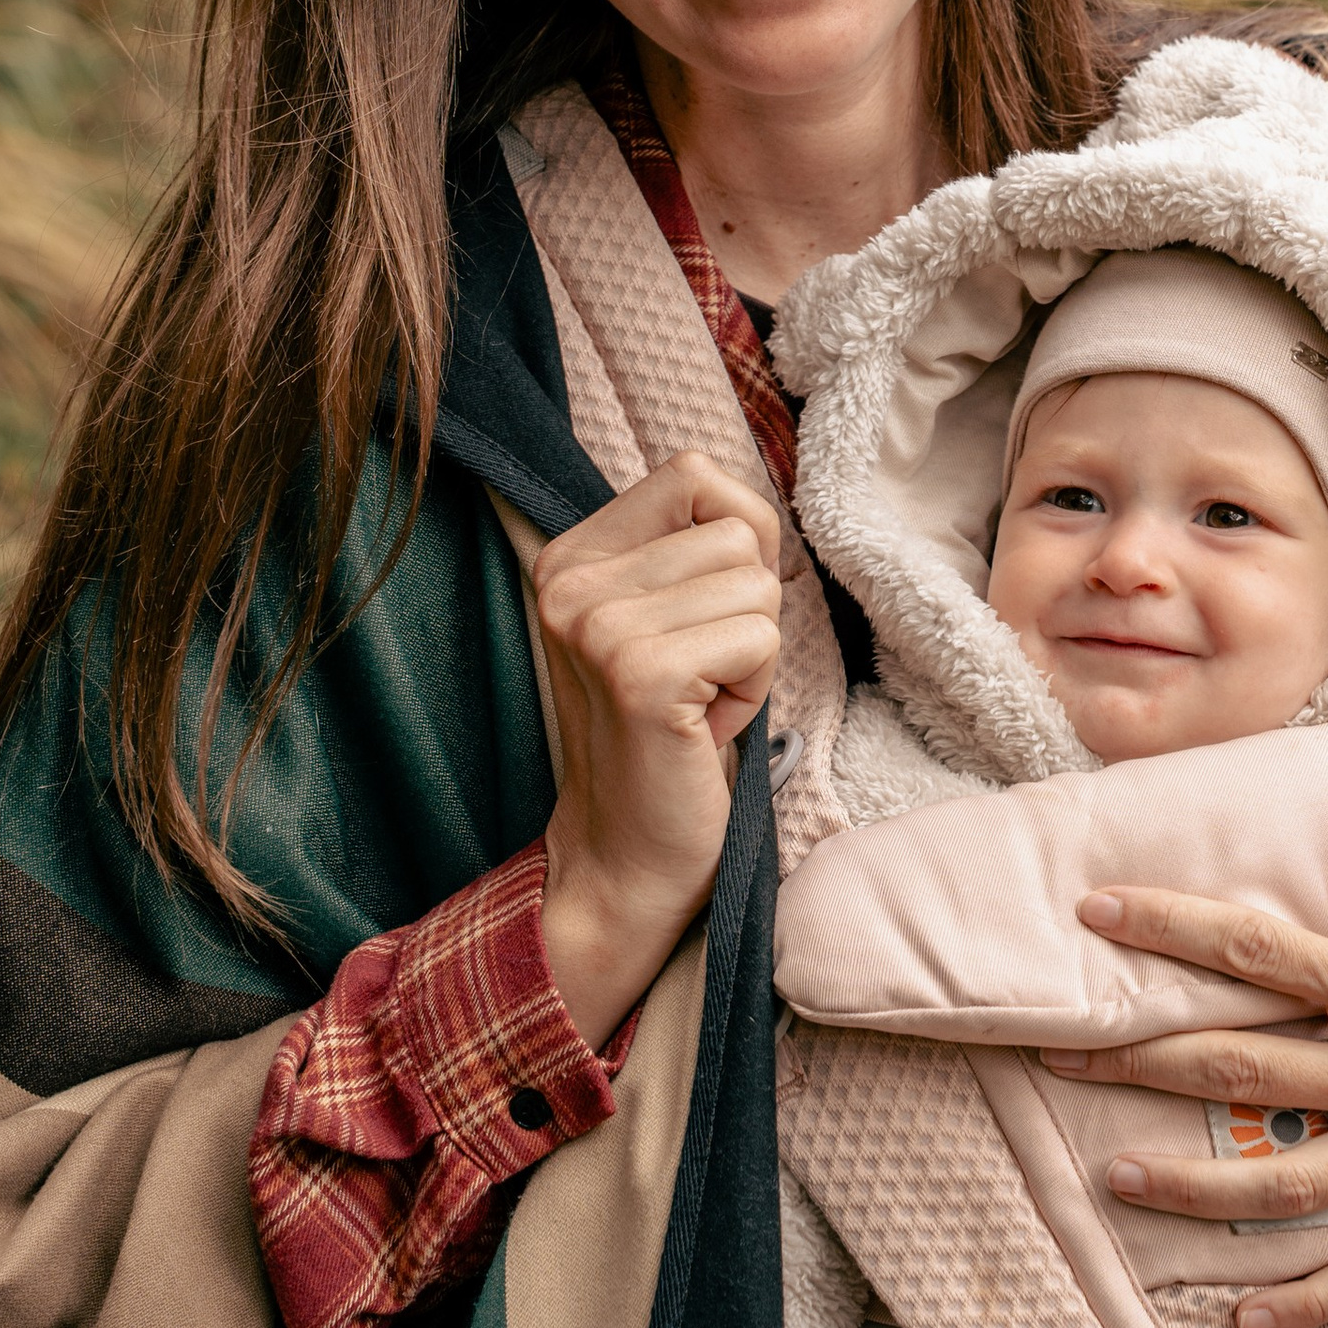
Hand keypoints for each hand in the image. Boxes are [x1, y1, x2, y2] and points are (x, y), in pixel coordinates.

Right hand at [532, 450, 782, 1047]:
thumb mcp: (669, 617)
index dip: (738, 541)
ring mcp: (597, 625)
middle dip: (747, 610)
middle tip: (698, 678)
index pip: (694, 473)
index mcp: (571, 555)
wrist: (629, 853)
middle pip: (737, 531)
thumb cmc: (671, 731)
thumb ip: (694, 544)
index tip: (703, 619)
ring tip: (698, 704)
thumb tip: (754, 495)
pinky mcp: (639, 673)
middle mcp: (569, 580)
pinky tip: (705, 728)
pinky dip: (754, 690)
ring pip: (757, 585)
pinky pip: (758, 637)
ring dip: (752, 654)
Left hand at [1037, 834, 1327, 1327]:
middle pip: (1242, 1070)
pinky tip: (1244, 1319)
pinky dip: (1307, 1302)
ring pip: (1284, 1182)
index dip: (1170, 927)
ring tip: (1110, 1174)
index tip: (1096, 910)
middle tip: (1053, 1049)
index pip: (1260, 951)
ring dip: (1190, 1184)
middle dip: (1138, 1060)